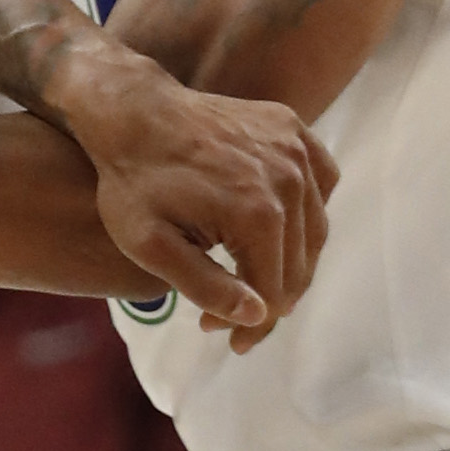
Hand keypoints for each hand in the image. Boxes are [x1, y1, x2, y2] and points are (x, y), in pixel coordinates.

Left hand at [54, 53, 336, 348]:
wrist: (129, 111)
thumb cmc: (131, 180)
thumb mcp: (149, 244)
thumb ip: (204, 284)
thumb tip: (259, 315)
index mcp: (259, 216)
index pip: (273, 293)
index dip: (251, 327)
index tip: (226, 339)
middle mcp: (291, 182)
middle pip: (299, 266)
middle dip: (268, 301)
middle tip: (233, 318)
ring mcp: (296, 151)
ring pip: (315, 229)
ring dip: (289, 262)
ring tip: (254, 279)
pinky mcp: (292, 130)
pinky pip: (320, 183)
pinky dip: (308, 212)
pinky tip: (281, 229)